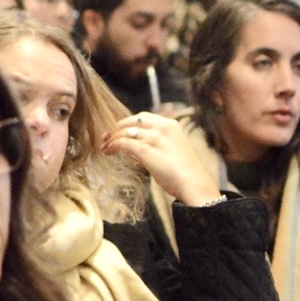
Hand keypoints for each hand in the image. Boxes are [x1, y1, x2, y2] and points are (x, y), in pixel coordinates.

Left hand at [102, 112, 221, 204]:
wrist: (193, 183)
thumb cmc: (184, 171)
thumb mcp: (173, 148)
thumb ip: (156, 143)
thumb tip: (135, 148)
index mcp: (170, 124)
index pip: (142, 117)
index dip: (128, 123)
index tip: (120, 131)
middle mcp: (161, 127)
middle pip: (130, 121)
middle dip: (117, 129)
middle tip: (107, 138)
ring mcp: (153, 137)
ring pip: (124, 132)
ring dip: (112, 139)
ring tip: (106, 148)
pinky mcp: (144, 149)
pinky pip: (122, 143)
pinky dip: (113, 146)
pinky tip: (109, 152)